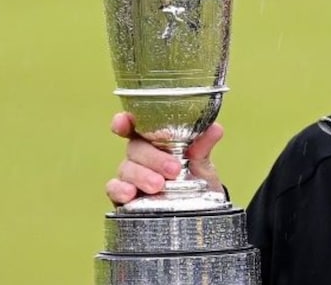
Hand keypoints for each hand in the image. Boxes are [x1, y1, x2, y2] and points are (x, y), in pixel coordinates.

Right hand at [105, 112, 224, 205]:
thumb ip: (203, 147)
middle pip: (136, 148)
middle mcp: (141, 156)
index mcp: (157, 140)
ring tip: (158, 185)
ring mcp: (131, 175)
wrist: (201, 210)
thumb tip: (215, 129)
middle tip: (173, 170)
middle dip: (153, 158)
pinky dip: (119, 189)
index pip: (136, 125)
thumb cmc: (197, 179)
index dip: (125, 121)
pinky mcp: (125, 196)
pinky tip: (129, 194)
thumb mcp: (203, 163)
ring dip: (141, 175)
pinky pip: (114, 189)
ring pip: (126, 168)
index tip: (124, 121)